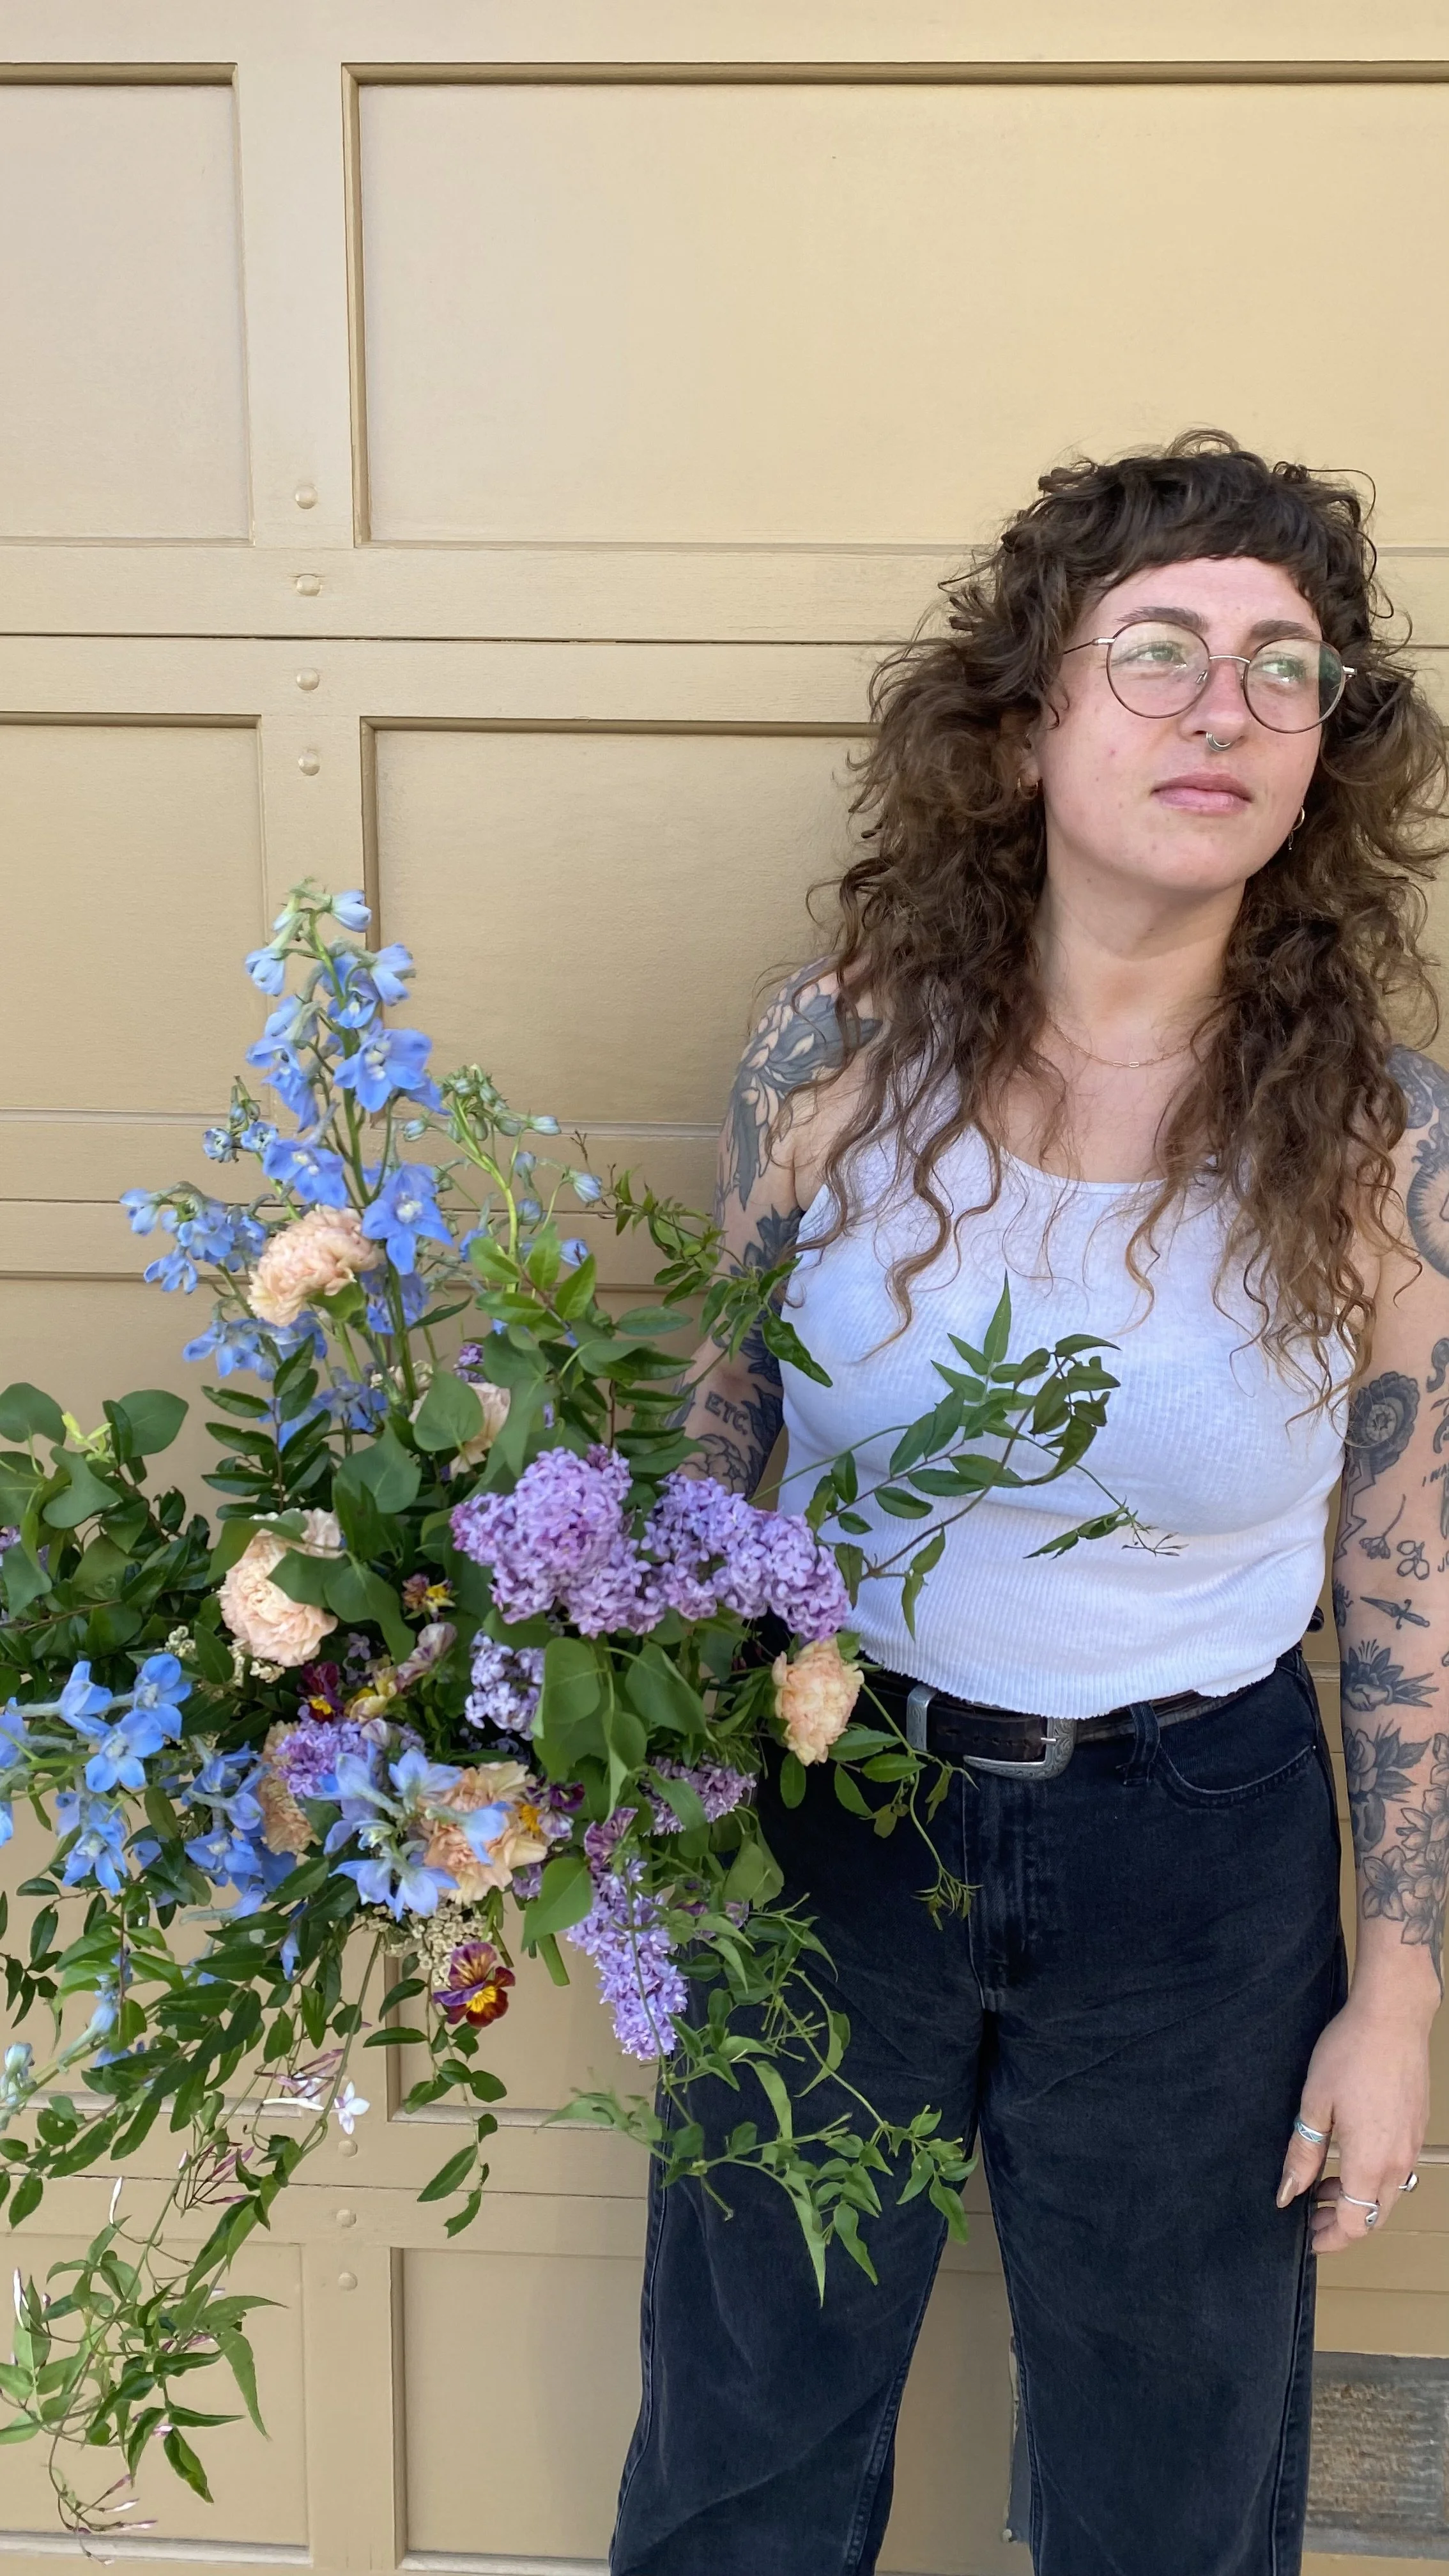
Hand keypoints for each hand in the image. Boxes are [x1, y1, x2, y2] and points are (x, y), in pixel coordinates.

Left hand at [1277, 1995, 1429, 2252]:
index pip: (1355, 2226)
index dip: (1330, 2238)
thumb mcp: (1314, 2105)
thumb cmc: (1350, 2055)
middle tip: (1312, 2215)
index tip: (1308, 2237)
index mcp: (1370, 2163)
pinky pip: (1396, 2169)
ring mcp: (1410, 2146)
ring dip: (1358, 2201)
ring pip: (1388, 2195)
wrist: (1392, 2017)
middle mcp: (1397, 2162)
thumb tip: (1288, 2192)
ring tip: (1325, 2184)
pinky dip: (1373, 2178)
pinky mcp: (1415, 2129)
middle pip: (1374, 2217)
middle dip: (1343, 2224)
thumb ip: (1303, 2155)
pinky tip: (1349, 2156)